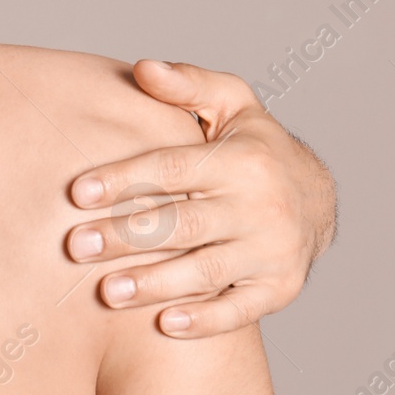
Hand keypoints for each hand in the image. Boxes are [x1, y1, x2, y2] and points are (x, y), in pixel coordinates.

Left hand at [66, 60, 335, 337]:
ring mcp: (273, 250)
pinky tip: (164, 324)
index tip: (77, 193)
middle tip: (76, 247)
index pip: (173, 169)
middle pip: (183, 224)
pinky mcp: (280, 288)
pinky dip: (204, 320)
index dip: (124, 179)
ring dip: (154, 284)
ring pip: (205, 270)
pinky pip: (239, 310)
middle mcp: (261, 205)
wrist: (318, 199)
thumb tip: (142, 69)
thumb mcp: (232, 104)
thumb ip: (187, 84)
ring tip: (106, 292)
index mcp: (242, 159)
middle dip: (126, 236)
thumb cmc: (256, 147)